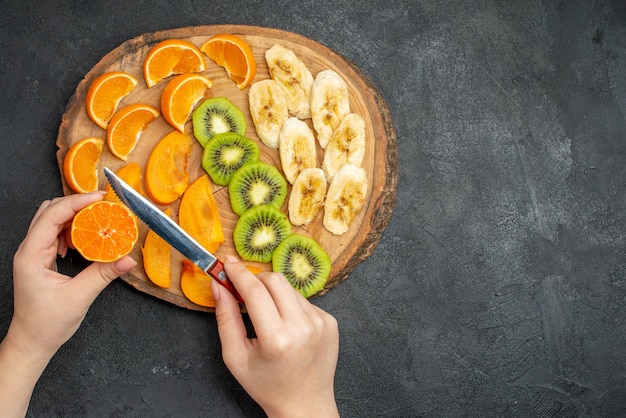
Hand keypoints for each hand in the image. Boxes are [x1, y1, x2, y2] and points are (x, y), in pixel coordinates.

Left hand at [0, 193, 136, 416]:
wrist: (32, 342)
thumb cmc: (48, 323)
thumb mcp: (80, 297)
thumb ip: (104, 274)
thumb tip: (128, 259)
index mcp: (31, 255)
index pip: (53, 215)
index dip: (77, 202)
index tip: (101, 198)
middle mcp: (28, 250)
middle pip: (50, 211)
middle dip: (77, 204)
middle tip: (103, 206)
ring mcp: (32, 253)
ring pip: (51, 220)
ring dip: (74, 216)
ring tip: (97, 220)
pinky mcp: (40, 259)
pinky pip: (54, 233)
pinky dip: (71, 229)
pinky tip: (84, 240)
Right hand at [211, 255, 339, 417]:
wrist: (304, 404)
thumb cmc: (267, 385)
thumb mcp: (235, 357)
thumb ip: (225, 317)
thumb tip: (219, 284)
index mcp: (277, 339)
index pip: (254, 291)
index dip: (238, 273)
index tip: (227, 262)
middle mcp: (303, 327)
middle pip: (275, 280)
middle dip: (256, 280)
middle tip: (244, 291)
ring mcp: (320, 322)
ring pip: (289, 288)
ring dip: (273, 294)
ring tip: (267, 318)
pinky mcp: (330, 321)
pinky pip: (304, 300)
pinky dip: (289, 305)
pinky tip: (286, 326)